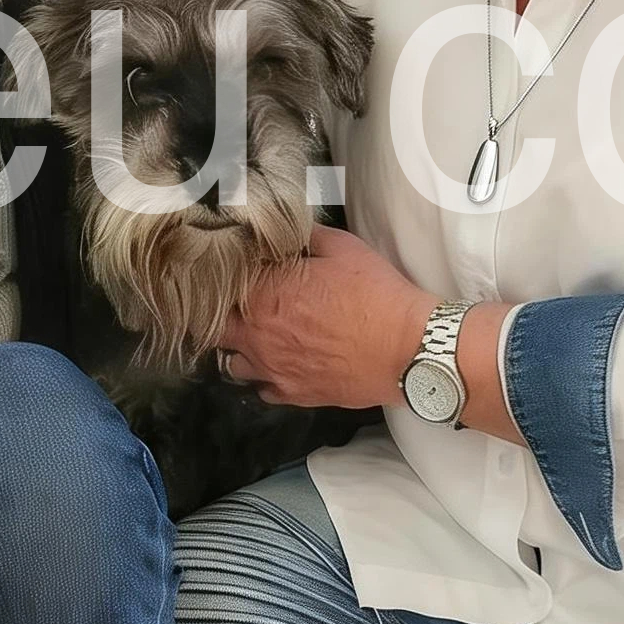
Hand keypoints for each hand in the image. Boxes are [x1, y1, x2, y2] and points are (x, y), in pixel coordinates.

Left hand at [218, 225, 433, 410]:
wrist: (406, 349)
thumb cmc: (376, 296)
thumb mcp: (343, 248)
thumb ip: (307, 235)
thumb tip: (288, 228)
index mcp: (265, 294)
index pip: (222, 285)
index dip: (229, 277)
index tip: (242, 272)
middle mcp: (258, 335)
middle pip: (216, 327)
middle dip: (225, 314)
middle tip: (244, 305)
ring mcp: (273, 370)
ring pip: (232, 363)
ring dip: (241, 348)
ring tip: (260, 337)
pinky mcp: (293, 395)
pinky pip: (262, 390)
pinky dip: (265, 378)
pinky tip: (281, 365)